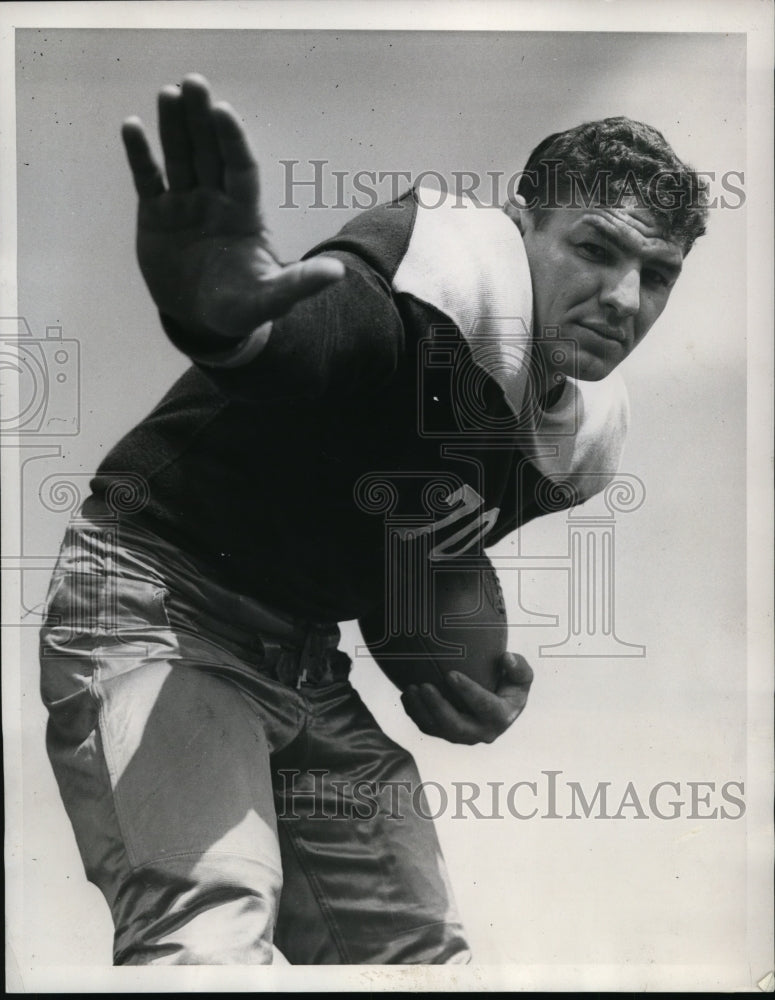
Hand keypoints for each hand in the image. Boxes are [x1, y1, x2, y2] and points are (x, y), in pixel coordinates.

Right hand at [121, 74, 343, 342]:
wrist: (202, 322)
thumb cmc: (242, 308)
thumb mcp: (271, 299)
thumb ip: (299, 283)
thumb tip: (337, 274)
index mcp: (245, 214)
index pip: (240, 168)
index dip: (232, 140)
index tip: (224, 111)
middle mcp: (216, 201)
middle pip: (209, 152)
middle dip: (202, 119)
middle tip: (194, 82)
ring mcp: (185, 205)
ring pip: (179, 157)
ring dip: (173, 127)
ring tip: (168, 93)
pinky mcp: (157, 215)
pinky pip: (148, 179)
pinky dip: (140, 155)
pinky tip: (132, 127)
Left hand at [400, 652, 533, 744]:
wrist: (495, 702)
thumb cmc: (508, 684)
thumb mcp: (521, 677)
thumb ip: (519, 668)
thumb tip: (506, 658)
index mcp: (501, 718)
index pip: (485, 707)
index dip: (467, 691)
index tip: (451, 674)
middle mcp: (480, 733)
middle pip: (456, 726)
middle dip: (438, 707)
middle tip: (424, 686)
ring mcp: (461, 736)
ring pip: (437, 729)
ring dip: (421, 711)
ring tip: (411, 688)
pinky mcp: (445, 734)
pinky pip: (427, 727)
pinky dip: (415, 713)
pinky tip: (407, 694)